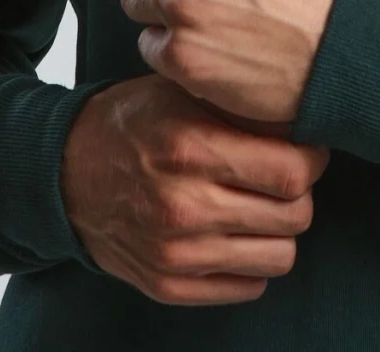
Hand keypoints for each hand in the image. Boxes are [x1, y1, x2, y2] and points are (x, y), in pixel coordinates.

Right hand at [59, 73, 330, 305]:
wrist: (66, 172)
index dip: (312, 158)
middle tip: (285, 176)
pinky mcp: (167, 285)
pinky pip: (247, 286)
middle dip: (300, 193)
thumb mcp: (182, 92)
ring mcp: (176, 253)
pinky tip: (235, 231)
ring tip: (262, 204)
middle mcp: (184, 206)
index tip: (308, 149)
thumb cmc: (134, 122)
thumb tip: (304, 117)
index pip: (291, 171)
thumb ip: (239, 106)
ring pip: (279, 257)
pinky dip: (251, 260)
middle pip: (294, 216)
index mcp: (191, 148)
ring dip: (280, 230)